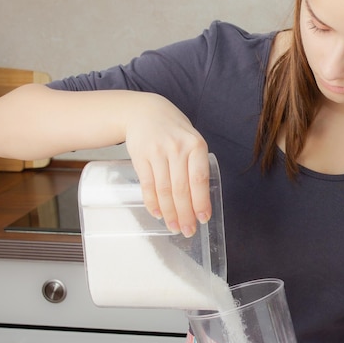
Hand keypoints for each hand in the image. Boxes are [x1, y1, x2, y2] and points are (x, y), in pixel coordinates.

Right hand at [124, 93, 210, 236]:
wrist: (145, 111)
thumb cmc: (174, 130)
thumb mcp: (191, 140)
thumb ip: (196, 165)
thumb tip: (199, 202)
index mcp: (196, 145)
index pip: (199, 179)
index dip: (200, 202)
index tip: (203, 219)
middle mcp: (177, 148)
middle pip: (181, 189)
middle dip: (185, 214)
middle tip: (188, 230)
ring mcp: (157, 152)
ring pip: (164, 190)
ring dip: (169, 213)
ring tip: (174, 227)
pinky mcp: (140, 156)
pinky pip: (147, 185)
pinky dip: (152, 202)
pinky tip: (158, 213)